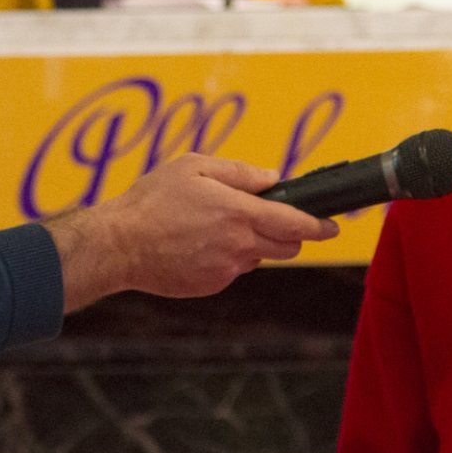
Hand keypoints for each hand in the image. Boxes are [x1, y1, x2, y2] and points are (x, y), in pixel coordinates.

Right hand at [51, 155, 337, 308]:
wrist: (117, 245)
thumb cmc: (152, 199)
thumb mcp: (194, 167)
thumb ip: (240, 173)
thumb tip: (272, 179)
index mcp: (239, 214)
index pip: (296, 223)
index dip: (320, 225)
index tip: (334, 225)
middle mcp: (238, 246)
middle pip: (288, 246)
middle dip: (292, 234)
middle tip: (277, 218)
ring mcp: (225, 270)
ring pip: (259, 257)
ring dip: (255, 243)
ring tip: (219, 225)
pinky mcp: (211, 285)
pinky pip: (233, 269)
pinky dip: (229, 256)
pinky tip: (200, 243)